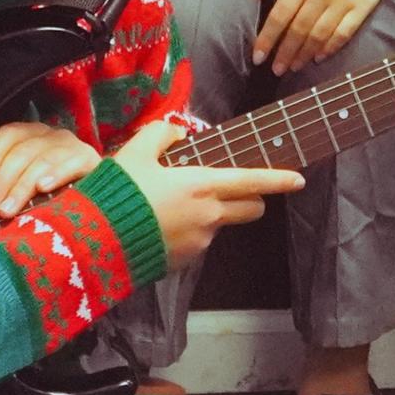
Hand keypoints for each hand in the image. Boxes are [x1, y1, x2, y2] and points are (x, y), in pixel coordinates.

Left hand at [0, 120, 99, 216]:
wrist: (99, 195)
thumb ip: (5, 169)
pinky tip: (43, 188)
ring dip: (22, 187)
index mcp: (33, 134)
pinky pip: (70, 164)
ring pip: (41, 160)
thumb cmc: (54, 190)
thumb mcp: (25, 178)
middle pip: (22, 152)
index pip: (9, 134)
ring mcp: (71, 146)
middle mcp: (52, 135)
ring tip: (8, 209)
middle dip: (2, 181)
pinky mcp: (89, 160)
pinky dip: (55, 174)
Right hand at [112, 115, 302, 268]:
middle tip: (230, 188)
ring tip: (171, 206)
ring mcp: (199, 242)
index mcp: (203, 186)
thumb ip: (161, 135)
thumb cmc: (118, 193)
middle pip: (252, 209)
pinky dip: (188, 232)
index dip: (279, 180)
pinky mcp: (184, 261)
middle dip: (252, 198)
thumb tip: (178, 133)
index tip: (298, 179)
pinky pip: (197, 242)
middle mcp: (209, 217)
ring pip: (221, 225)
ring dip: (211, 215)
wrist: (95, 241)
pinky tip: (160, 224)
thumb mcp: (135, 152)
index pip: (253, 182)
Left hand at [251, 0, 391, 71]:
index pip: (280, 15)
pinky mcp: (362, 7)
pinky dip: (330, 48)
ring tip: (294, 67)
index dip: (267, 38)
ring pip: (319, 36)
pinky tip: (319, 56)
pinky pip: (344, 33)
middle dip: (284, 53)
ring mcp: (344, 2)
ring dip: (304, 55)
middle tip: (276, 69)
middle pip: (298, 30)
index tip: (258, 56)